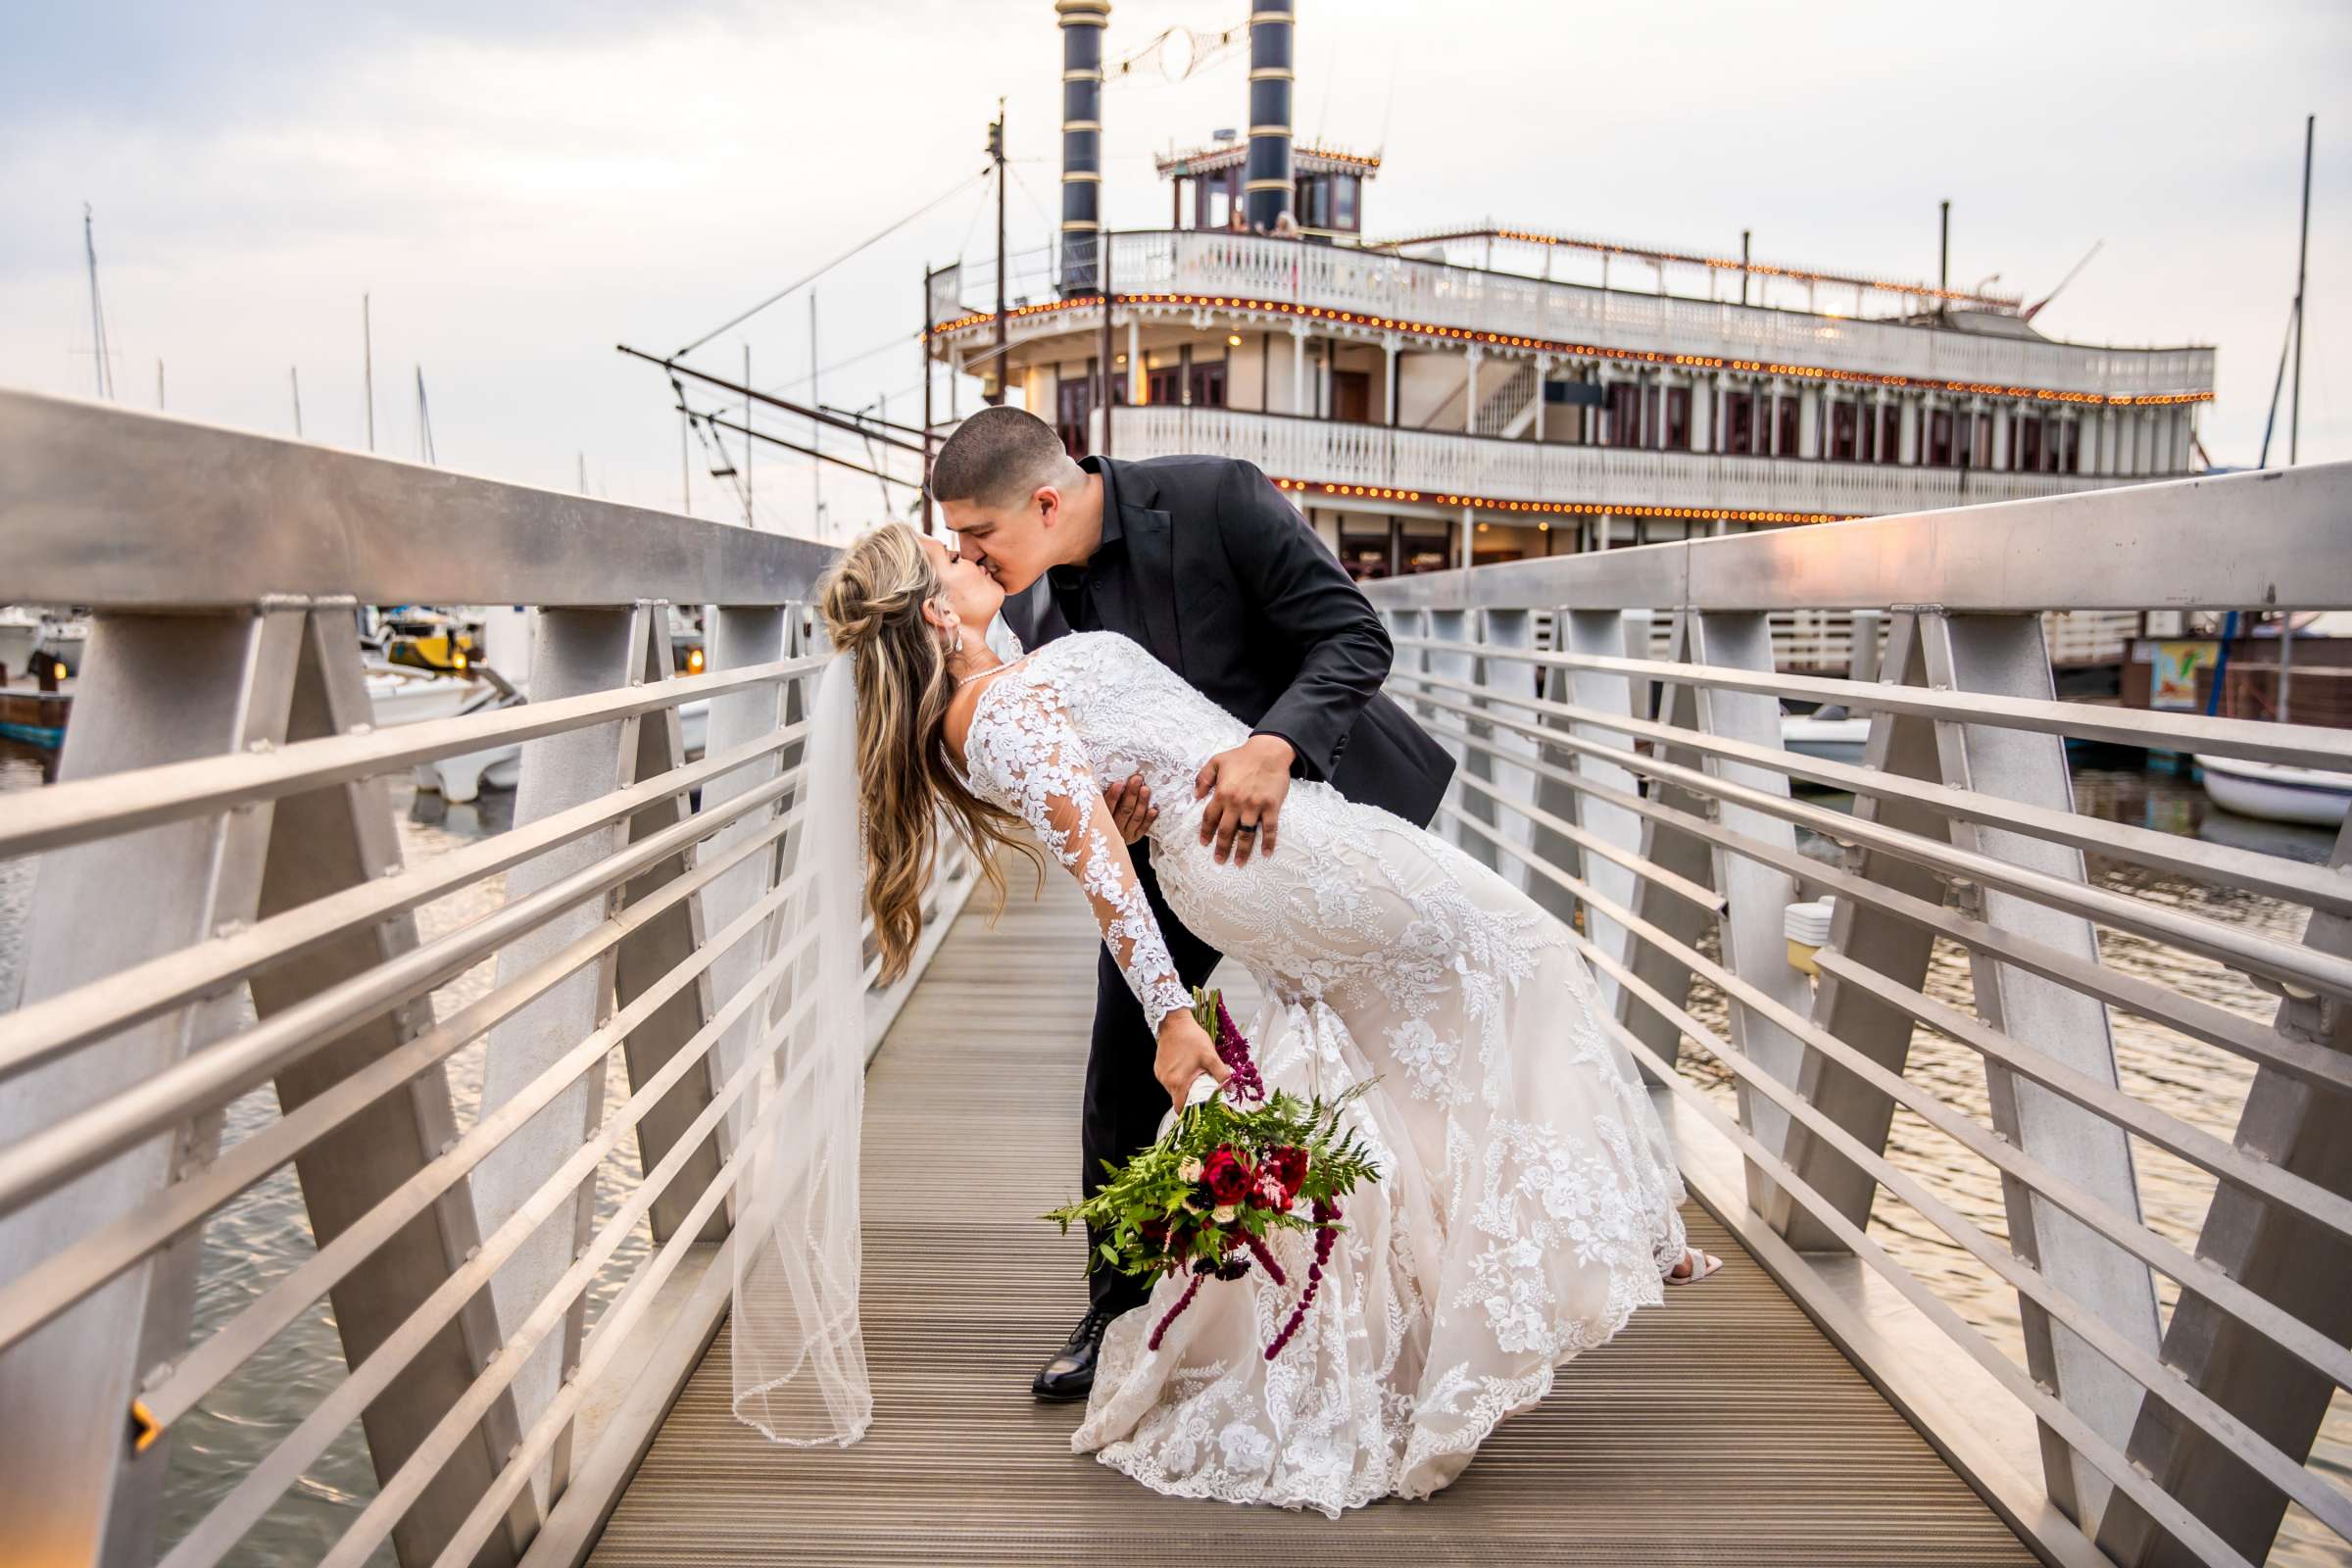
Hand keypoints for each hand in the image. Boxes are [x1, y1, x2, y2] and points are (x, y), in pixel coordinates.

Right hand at [1104, 773, 1156, 844]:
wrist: (1103, 841)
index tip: (1119, 783)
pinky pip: (1142, 828)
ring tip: (1146, 789)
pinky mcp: (1134, 837)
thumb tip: (1100, 776)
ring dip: (1142, 803)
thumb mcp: (1096, 807)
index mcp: (1101, 819)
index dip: (1113, 795)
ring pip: (1135, 818)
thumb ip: (1099, 796)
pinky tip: (1153, 809)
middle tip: (1137, 780)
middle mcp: (1113, 828)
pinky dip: (1149, 819)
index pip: (1107, 807)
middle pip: (1124, 810)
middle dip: (1131, 794)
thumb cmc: (1102, 814)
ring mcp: (1124, 834)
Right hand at [1154, 1009, 1229, 1110]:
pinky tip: (1185, 1067)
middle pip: (1177, 1098)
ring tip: (1194, 1075)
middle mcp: (1166, 1080)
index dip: (1189, 1111)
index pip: (1180, 1108)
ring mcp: (1160, 1074)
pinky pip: (1168, 1079)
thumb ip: (1222, 1074)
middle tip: (1201, 1087)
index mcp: (1178, 1082)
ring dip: (1183, 1086)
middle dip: (1189, 1096)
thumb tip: (1231, 1087)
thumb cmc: (1191, 1038)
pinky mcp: (1158, 1067)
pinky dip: (1177, 1078)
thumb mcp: (1211, 1056)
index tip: (1199, 1108)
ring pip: (1172, 1089)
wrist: (1174, 1021)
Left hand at [1194, 734, 1293, 866]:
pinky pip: (1269, 829)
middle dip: (1222, 847)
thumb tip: (1196, 795)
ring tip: (1238, 863)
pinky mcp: (1271, 807)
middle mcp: (1237, 803)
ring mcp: (1255, 806)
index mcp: (1222, 793)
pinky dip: (1268, 842)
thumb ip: (1203, 777)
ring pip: (1246, 834)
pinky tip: (1266, 853)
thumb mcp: (1216, 761)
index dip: (1206, 832)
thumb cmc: (1242, 755)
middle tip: (1219, 860)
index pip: (1210, 818)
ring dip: (1242, 850)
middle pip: (1226, 831)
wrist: (1269, 752)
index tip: (1204, 843)